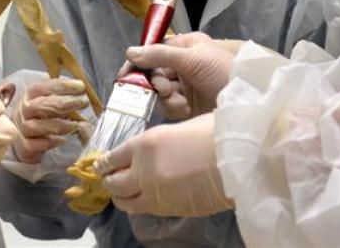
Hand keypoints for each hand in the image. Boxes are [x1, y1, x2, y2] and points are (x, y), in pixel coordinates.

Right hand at [12, 78, 88, 163]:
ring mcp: (23, 128)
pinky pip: (39, 144)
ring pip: (41, 126)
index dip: (64, 86)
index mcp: (31, 94)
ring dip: (62, 125)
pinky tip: (63, 140)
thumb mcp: (47, 100)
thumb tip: (81, 91)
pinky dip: (52, 142)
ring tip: (77, 125)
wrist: (23, 136)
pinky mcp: (25, 146)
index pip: (46, 87)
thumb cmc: (40, 114)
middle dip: (67, 103)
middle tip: (84, 102)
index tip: (81, 87)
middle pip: (44, 105)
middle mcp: (25, 109)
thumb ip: (62, 94)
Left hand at [95, 113, 231, 216]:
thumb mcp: (178, 128)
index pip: (112, 158)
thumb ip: (158, 143)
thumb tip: (152, 152)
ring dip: (120, 197)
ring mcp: (155, 194)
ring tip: (122, 193)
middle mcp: (143, 171)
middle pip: (113, 182)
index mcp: (145, 145)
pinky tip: (145, 199)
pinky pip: (146, 210)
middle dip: (108, 180)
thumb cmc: (214, 134)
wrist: (237, 160)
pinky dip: (140, 205)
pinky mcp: (170, 210)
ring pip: (125, 202)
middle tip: (109, 178)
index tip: (101, 164)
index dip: (105, 162)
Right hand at [124, 32, 238, 119]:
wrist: (245, 105)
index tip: (125, 73)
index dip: (139, 61)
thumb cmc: (223, 73)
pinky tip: (186, 109)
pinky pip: (168, 106)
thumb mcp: (192, 58)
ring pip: (159, 91)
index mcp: (186, 46)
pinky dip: (174, 108)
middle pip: (153, 72)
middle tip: (163, 88)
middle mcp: (184, 64)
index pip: (154, 50)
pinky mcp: (188, 106)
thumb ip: (160, 55)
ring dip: (166, 97)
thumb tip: (130, 52)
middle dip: (155, 82)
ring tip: (179, 100)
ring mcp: (185, 86)